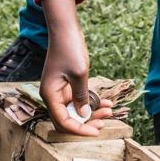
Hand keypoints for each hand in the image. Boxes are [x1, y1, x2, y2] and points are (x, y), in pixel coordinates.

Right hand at [37, 0, 112, 135]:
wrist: (66, 29)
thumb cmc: (69, 48)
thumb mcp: (79, 74)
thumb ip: (82, 96)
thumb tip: (84, 115)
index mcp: (50, 95)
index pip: (63, 122)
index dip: (79, 130)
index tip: (96, 131)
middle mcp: (53, 95)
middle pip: (69, 118)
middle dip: (88, 122)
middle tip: (105, 121)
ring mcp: (60, 90)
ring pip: (76, 110)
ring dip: (93, 112)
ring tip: (110, 110)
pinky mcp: (68, 84)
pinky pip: (80, 99)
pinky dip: (92, 101)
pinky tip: (107, 102)